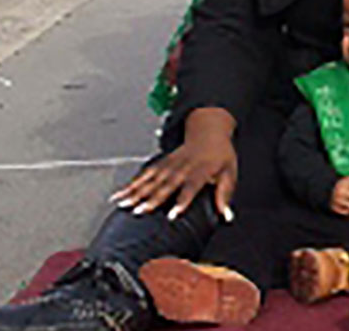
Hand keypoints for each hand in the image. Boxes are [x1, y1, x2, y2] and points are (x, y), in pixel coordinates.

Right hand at [111, 108, 238, 221]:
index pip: (191, 188)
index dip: (181, 201)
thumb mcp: (229, 172)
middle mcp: (183, 167)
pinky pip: (144, 174)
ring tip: (122, 204)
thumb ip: (225, 194)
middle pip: (166, 185)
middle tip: (138, 211)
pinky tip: (119, 194)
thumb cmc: (220, 155)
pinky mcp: (161, 163)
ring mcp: (170, 164)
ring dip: (135, 192)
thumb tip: (226, 216)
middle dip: (151, 199)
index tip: (171, 215)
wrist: (209, 132)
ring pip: (150, 179)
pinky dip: (131, 184)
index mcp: (201, 170)